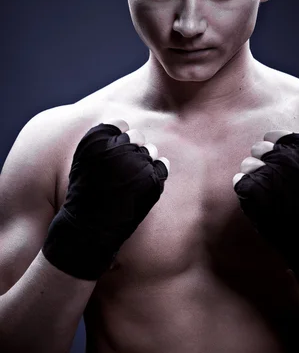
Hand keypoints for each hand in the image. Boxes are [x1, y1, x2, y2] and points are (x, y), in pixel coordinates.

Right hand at [42, 121, 169, 279]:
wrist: (89, 228)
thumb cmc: (84, 193)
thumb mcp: (82, 160)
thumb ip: (102, 140)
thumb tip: (127, 127)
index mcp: (98, 139)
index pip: (121, 124)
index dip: (118, 138)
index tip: (112, 154)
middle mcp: (119, 147)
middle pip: (137, 136)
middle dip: (131, 149)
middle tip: (120, 171)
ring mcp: (137, 163)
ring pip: (150, 150)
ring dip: (143, 161)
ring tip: (128, 182)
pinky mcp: (152, 180)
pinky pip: (162, 165)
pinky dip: (156, 172)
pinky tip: (143, 184)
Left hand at [233, 131, 298, 297]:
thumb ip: (293, 152)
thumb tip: (267, 138)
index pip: (274, 135)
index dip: (274, 150)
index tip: (282, 166)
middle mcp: (285, 155)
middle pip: (258, 148)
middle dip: (262, 163)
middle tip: (275, 184)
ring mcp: (267, 171)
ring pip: (247, 164)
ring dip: (253, 177)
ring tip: (270, 196)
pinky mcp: (251, 188)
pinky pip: (239, 181)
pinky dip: (246, 192)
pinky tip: (261, 204)